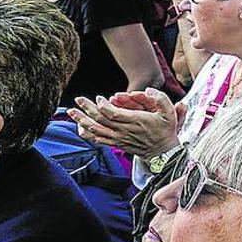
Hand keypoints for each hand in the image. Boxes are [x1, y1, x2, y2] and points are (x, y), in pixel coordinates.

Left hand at [68, 88, 186, 157]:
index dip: (103, 106)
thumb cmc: (165, 131)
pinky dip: (87, 134)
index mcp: (135, 121)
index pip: (112, 114)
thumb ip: (160, 98)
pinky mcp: (116, 143)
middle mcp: (124, 131)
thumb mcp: (169, 112)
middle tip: (78, 99)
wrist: (163, 152)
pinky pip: (98, 139)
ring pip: (96, 130)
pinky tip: (80, 127)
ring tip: (72, 112)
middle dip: (87, 109)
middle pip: (100, 120)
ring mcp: (118, 138)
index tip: (99, 98)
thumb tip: (147, 89)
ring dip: (82, 121)